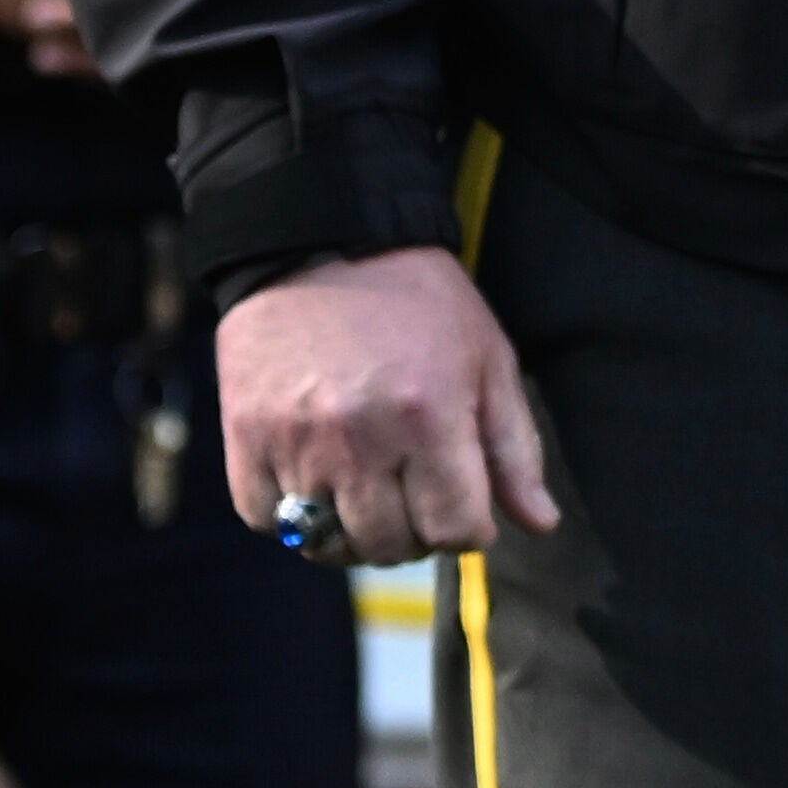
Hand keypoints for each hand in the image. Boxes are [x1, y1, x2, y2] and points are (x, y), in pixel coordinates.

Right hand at [220, 251, 557, 565]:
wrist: (318, 240)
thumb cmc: (417, 301)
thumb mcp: (487, 359)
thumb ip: (515, 449)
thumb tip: (541, 523)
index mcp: (430, 417)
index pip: (456, 531)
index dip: (468, 528)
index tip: (461, 504)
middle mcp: (360, 438)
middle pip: (392, 547)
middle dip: (414, 533)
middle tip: (413, 495)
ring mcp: (296, 442)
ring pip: (329, 542)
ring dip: (354, 530)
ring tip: (366, 489)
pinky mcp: (246, 437)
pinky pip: (268, 518)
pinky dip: (293, 516)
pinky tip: (315, 480)